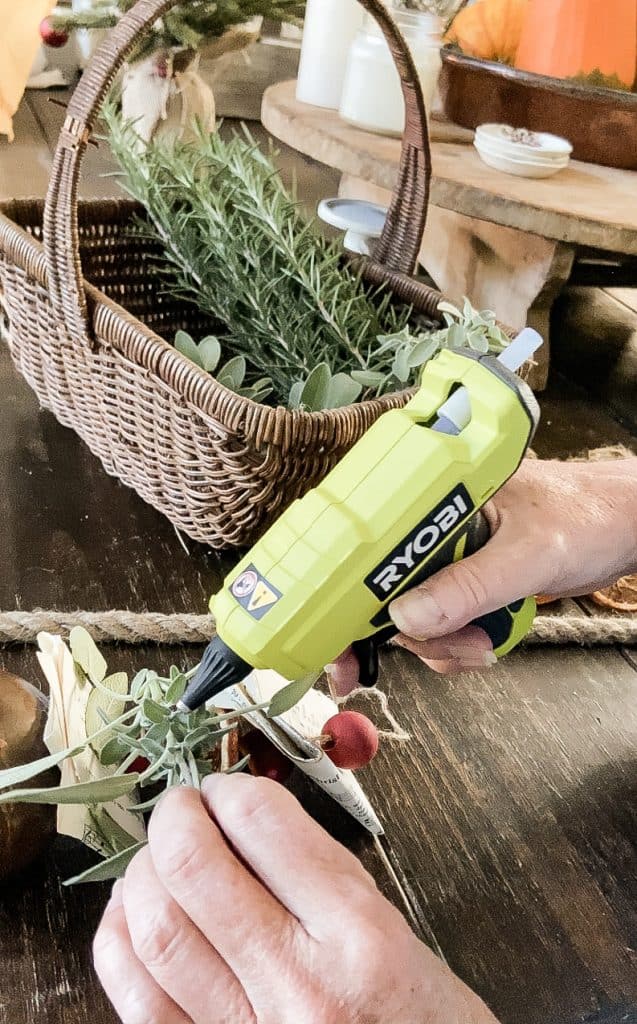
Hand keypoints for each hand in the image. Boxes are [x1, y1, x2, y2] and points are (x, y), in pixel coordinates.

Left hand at [94, 775, 497, 1023]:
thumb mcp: (403, 937)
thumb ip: (327, 880)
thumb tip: (248, 824)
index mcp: (361, 936)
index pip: (264, 825)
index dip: (230, 790)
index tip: (223, 789)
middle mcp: (300, 984)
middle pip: (195, 870)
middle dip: (174, 820)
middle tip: (181, 810)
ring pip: (157, 932)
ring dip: (141, 877)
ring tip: (154, 862)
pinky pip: (139, 1003)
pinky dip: (118, 947)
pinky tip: (131, 920)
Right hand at [330, 457, 636, 693]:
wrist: (628, 528)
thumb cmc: (589, 512)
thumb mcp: (529, 552)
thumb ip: (471, 586)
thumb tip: (408, 616)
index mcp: (435, 495)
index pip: (367, 540)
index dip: (341, 593)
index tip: (333, 643)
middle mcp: (433, 526)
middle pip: (384, 591)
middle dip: (409, 634)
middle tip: (442, 651)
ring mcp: (450, 558)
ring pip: (415, 619)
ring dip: (444, 645)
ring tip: (482, 644)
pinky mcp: (468, 584)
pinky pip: (443, 627)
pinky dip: (460, 646)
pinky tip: (486, 644)